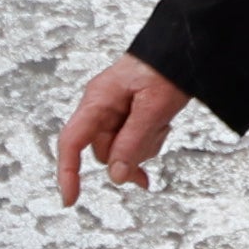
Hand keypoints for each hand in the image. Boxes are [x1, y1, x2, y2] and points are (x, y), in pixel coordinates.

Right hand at [57, 53, 187, 203]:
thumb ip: (132, 143)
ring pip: (120, 152)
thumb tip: (116, 176)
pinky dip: (146, 144)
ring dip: (143, 147)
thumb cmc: (166, 68)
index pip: (72, 141)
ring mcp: (112, 113)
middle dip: (129, 155)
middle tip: (155, 135)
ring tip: (161, 122)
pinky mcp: (126, 117)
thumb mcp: (153, 108)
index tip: (70, 199)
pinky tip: (161, 131)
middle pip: (103, 152)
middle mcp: (100, 108)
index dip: (67, 172)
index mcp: (97, 100)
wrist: (182, 49)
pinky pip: (131, 144)